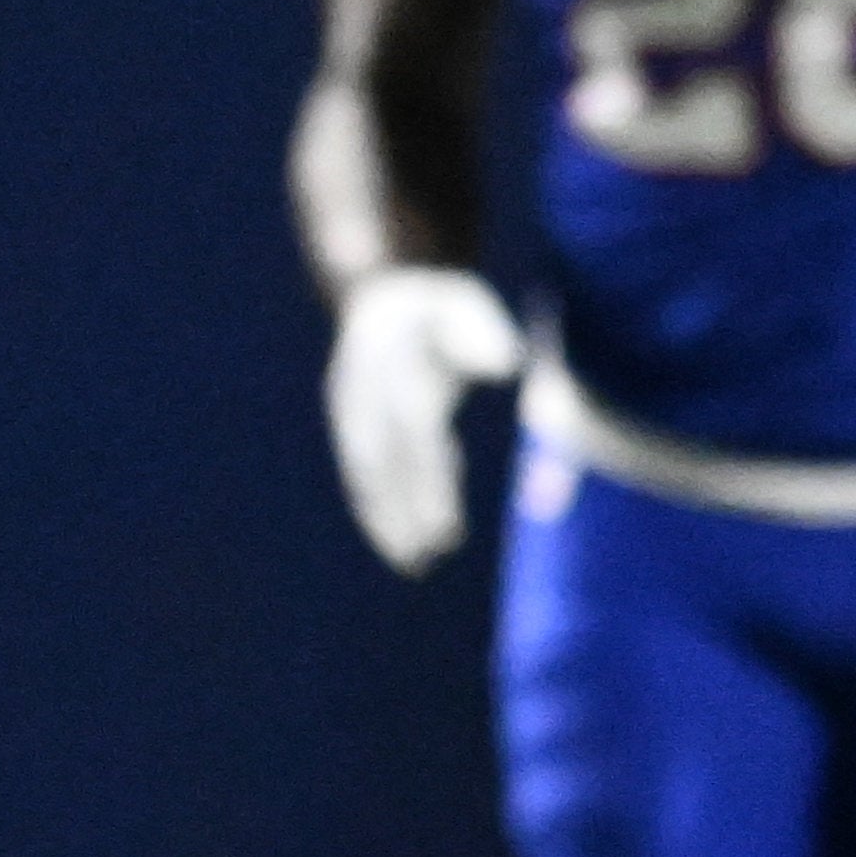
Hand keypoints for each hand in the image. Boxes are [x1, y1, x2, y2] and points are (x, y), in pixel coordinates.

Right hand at [321, 264, 519, 573]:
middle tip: (425, 558)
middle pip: (384, 463)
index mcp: (391, 366)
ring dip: (384, 520)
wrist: (386, 293)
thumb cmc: (439, 305)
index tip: (446, 525)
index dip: (427, 482)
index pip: (413, 434)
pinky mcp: (351, 426)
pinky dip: (376, 507)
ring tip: (410, 563)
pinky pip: (362, 473)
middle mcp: (363, 396)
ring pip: (366, 474)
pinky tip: (396, 540)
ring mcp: (351, 413)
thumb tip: (504, 365)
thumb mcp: (463, 304)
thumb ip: (480, 332)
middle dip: (403, 512)